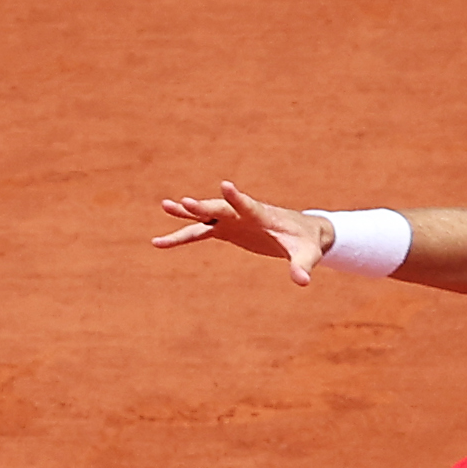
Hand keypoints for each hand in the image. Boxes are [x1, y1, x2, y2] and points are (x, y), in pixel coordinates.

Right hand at [151, 179, 334, 283]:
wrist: (304, 234)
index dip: (237, 197)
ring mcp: (233, 221)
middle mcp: (244, 214)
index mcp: (264, 216)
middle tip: (184, 202)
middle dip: (204, 206)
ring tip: (165, 205)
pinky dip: (181, 237)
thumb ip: (302, 266)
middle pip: (220, 208)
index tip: (225, 185)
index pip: (248, 205)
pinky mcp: (227, 230)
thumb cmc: (307, 243)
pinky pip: (200, 233)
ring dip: (186, 213)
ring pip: (205, 216)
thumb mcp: (307, 255)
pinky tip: (159, 242)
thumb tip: (303, 282)